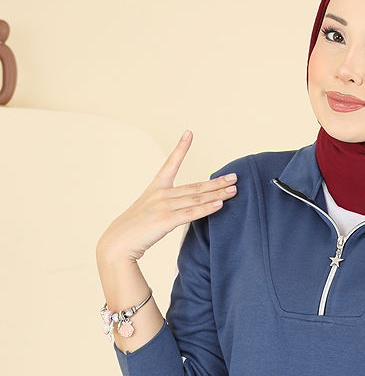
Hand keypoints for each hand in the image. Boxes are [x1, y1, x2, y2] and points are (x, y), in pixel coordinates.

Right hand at [95, 130, 237, 263]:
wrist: (118, 242)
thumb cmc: (135, 229)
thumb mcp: (150, 211)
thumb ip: (168, 206)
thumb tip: (183, 208)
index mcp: (156, 188)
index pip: (171, 163)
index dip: (181, 148)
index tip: (189, 133)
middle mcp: (161, 194)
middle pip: (195, 186)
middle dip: (216, 182)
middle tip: (235, 177)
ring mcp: (163, 206)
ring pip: (196, 198)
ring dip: (217, 194)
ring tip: (234, 190)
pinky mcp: (166, 220)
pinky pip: (191, 213)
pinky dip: (207, 208)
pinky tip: (220, 205)